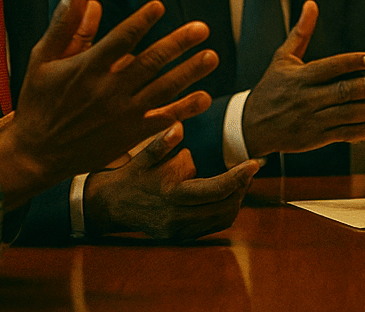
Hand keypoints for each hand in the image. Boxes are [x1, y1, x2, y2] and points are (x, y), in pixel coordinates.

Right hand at [0, 0, 219, 207]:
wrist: (35, 155)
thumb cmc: (38, 101)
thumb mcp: (42, 59)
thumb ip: (65, 25)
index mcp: (86, 69)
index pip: (119, 40)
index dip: (140, 22)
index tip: (159, 7)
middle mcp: (107, 91)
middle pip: (149, 63)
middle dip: (177, 45)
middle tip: (202, 28)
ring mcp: (121, 115)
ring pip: (161, 90)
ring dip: (188, 73)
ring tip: (211, 56)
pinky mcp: (128, 135)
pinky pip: (161, 120)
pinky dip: (183, 110)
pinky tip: (203, 97)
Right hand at [84, 122, 259, 240]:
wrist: (110, 206)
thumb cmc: (130, 175)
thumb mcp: (143, 156)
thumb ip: (161, 143)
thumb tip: (178, 126)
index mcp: (171, 195)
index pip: (215, 189)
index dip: (238, 177)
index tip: (254, 163)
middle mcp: (177, 217)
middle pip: (224, 206)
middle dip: (241, 188)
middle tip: (248, 169)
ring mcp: (179, 230)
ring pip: (221, 219)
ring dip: (235, 200)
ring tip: (239, 180)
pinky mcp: (179, 236)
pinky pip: (212, 226)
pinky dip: (224, 210)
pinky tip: (224, 194)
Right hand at [242, 0, 364, 158]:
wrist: (251, 127)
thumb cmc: (271, 88)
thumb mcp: (282, 59)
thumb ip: (301, 32)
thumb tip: (311, 4)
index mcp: (300, 77)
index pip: (329, 67)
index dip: (351, 62)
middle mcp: (306, 98)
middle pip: (342, 91)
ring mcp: (311, 120)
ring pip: (346, 115)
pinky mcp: (314, 139)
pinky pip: (342, 135)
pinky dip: (361, 132)